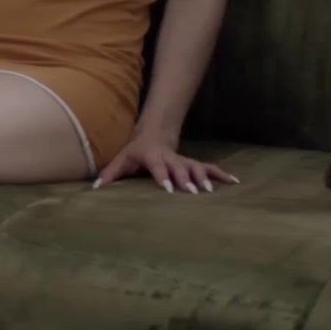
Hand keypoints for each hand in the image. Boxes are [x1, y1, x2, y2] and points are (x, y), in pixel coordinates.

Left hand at [92, 129, 238, 194]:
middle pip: (180, 168)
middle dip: (187, 180)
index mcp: (153, 158)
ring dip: (205, 178)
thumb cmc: (135, 152)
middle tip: (194, 192)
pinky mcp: (194, 164)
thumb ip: (110, 174)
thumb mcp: (122, 159)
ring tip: (211, 191)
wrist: (154, 136)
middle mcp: (172, 159)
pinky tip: (235, 182)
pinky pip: (210, 168)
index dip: (164, 177)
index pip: (158, 168)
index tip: (169, 189)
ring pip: (197, 168)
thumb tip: (95, 188)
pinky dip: (222, 174)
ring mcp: (184, 161)